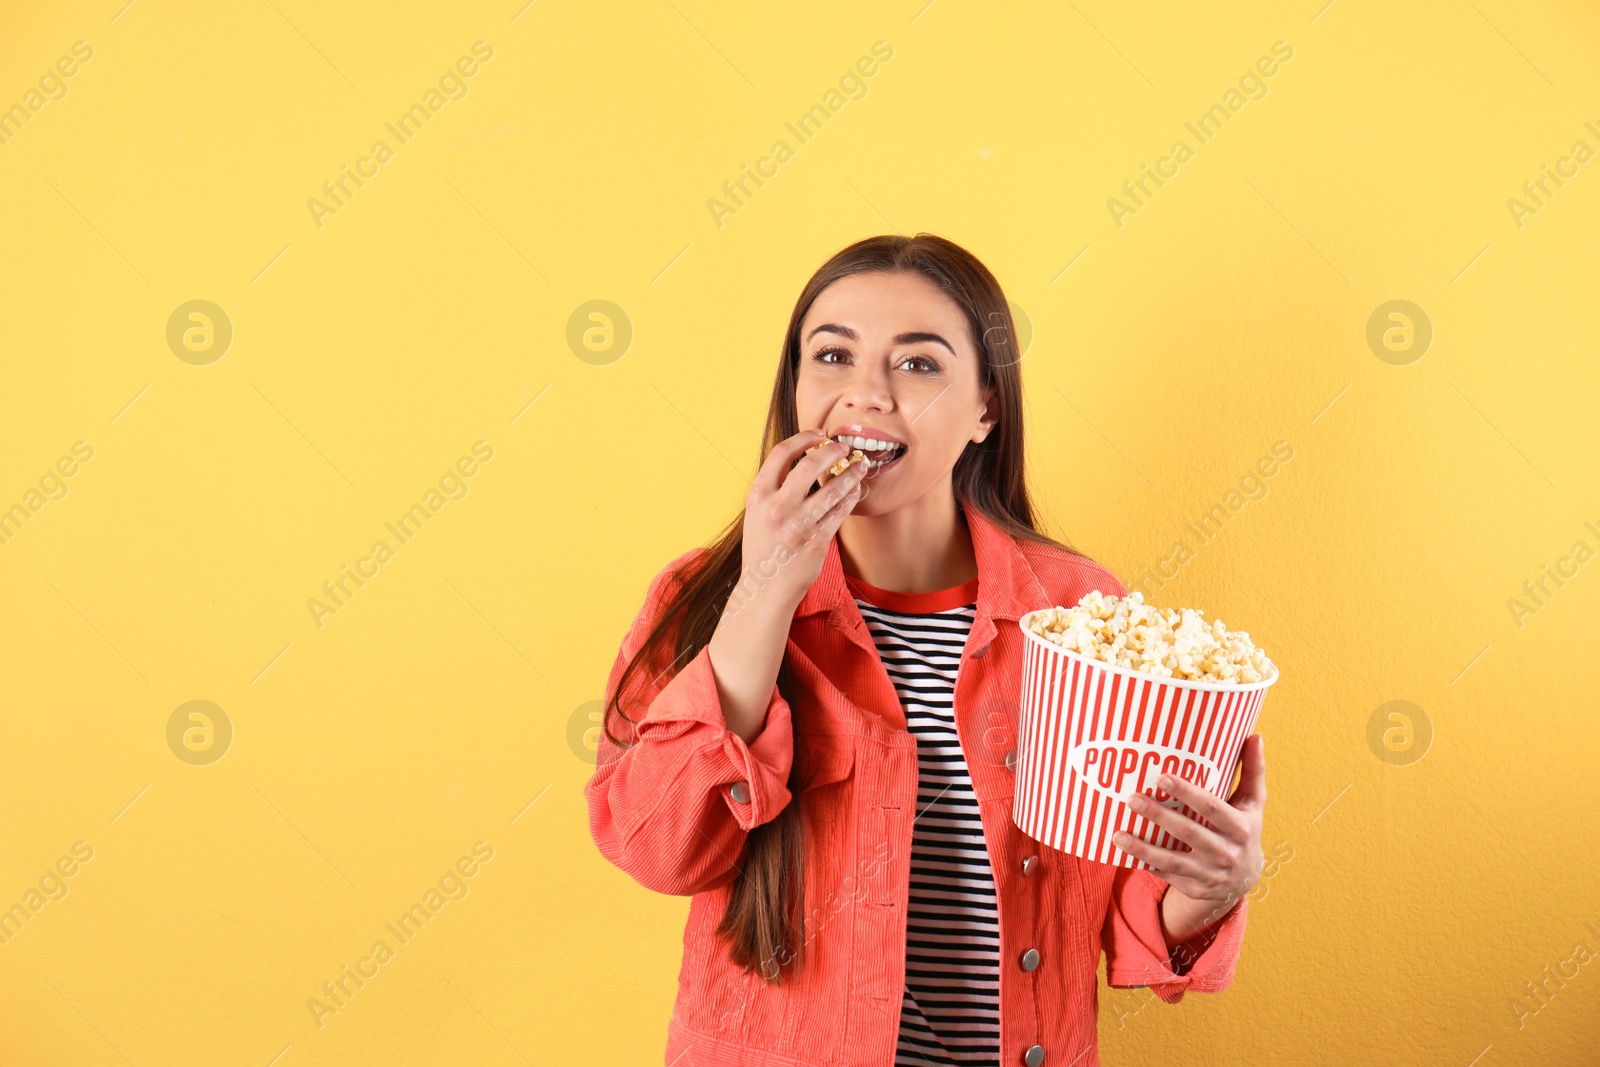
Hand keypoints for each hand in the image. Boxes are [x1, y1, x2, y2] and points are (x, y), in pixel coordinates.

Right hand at [735, 429, 867, 613]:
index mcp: (758, 495)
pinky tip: (855, 490)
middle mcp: (776, 508)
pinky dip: (851, 496)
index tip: (819, 435)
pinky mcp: (816, 541)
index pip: (781, 453)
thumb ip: (774, 487)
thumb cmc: (764, 547)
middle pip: (810, 465)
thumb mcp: (757, 512)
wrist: (765, 587)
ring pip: (832, 488)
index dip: (803, 438)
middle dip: (832, 451)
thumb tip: (802, 457)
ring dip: (851, 473)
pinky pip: (840, 511)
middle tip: (844, 448)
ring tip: (859, 467)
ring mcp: (797, 525)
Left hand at [1113, 734, 1266, 905]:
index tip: (1162, 777)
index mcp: (1240, 827)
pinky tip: (1123, 852)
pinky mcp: (1193, 886)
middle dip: (1159, 815)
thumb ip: (1253, 771)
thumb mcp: (1253, 804)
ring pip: (1172, 860)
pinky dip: (1145, 863)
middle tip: (1131, 798)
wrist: (1244, 879)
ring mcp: (1208, 873)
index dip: (1187, 793)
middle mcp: (1225, 852)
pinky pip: (1165, 874)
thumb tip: (1255, 735)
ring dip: (1143, 848)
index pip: (1211, 807)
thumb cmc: (1243, 829)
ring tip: (1118, 834)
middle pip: (1188, 832)